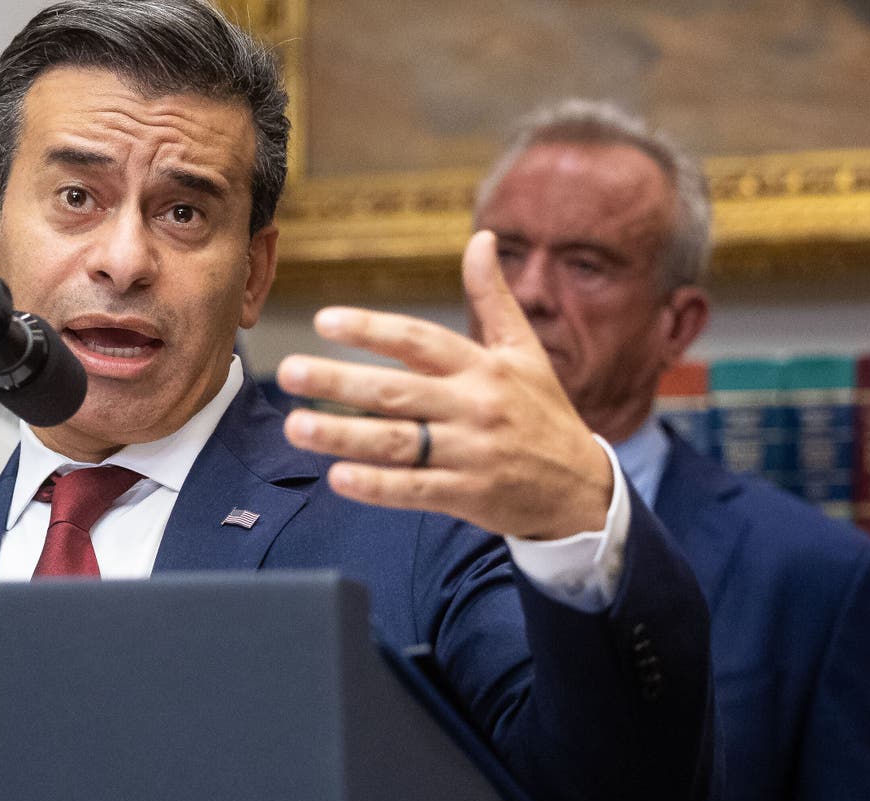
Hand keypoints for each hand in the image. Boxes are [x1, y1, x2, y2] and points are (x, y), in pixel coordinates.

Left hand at [275, 230, 612, 539]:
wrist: (581, 487)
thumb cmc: (541, 412)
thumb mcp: (523, 351)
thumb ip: (493, 297)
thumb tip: (483, 238)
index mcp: (482, 367)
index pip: (420, 341)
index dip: (372, 330)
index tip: (325, 320)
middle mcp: (474, 406)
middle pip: (397, 391)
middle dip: (339, 381)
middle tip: (288, 372)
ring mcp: (470, 453)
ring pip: (397, 442)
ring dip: (343, 435)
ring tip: (296, 427)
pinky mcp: (468, 495)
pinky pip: (415, 490)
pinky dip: (376, 486)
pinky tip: (337, 476)